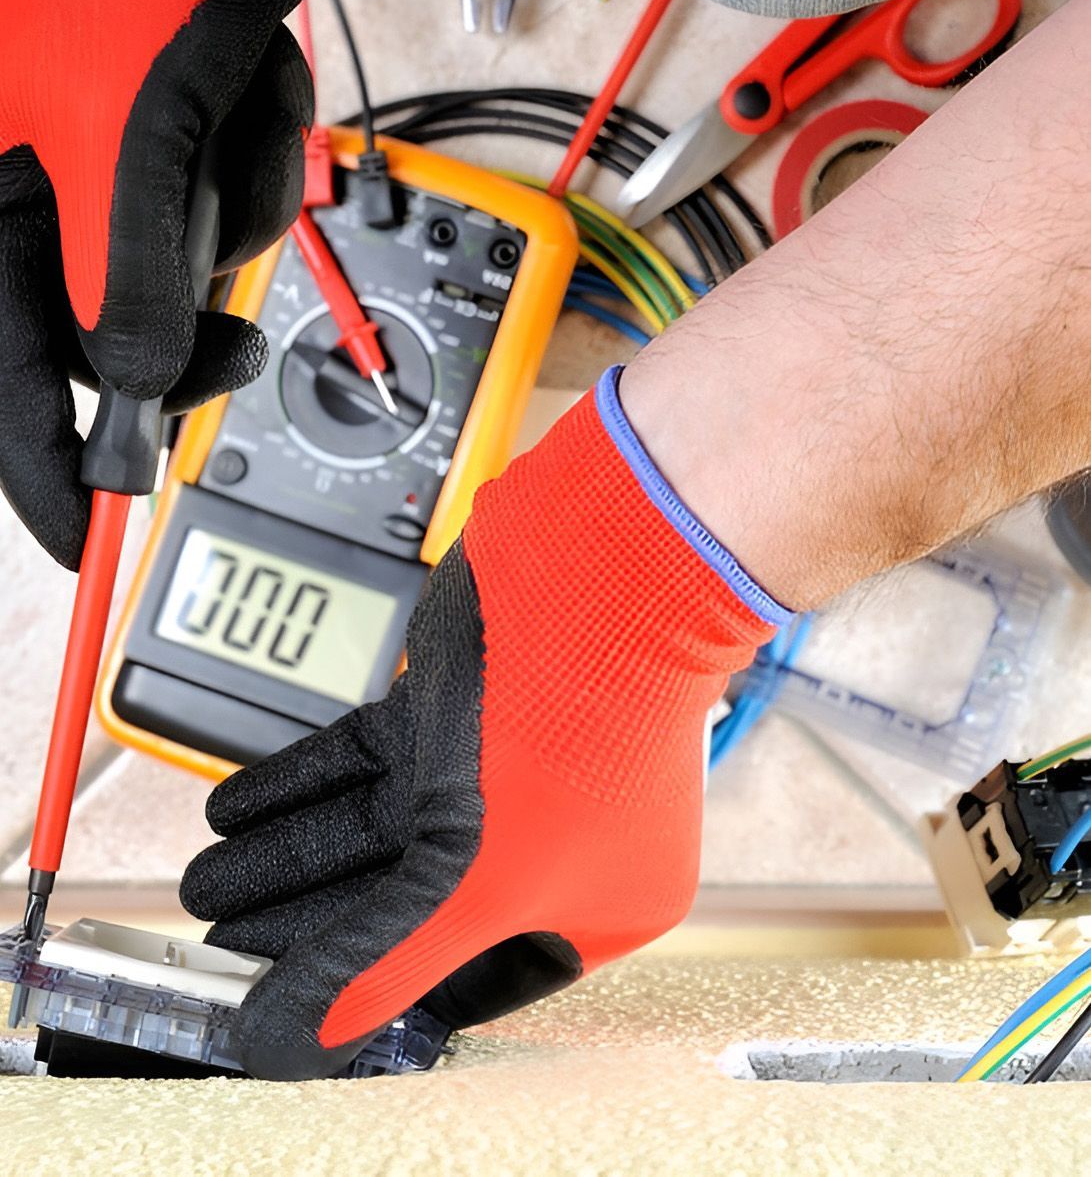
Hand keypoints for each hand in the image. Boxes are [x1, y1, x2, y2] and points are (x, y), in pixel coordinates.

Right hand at [0, 0, 311, 567]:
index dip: (45, 468)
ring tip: (223, 112)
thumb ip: (130, 281)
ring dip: (235, 205)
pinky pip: (239, 207)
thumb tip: (139, 396)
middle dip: (192, 325)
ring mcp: (119, 180)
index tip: (88, 540)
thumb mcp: (128, 139)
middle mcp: (46, 205)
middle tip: (234, 341)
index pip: (10, 378)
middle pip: (121, 340)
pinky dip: (258, 162)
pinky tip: (242, 91)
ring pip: (201, 272)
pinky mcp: (182, 152)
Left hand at [181, 369, 788, 1079]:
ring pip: (375, 832)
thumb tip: (289, 1043)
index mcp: (591, 904)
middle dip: (311, 926)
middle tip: (229, 946)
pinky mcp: (448, 715)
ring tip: (210, 884)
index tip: (306, 1017)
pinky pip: (360, 764)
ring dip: (289, 855)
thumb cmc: (582, 725)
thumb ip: (380, 963)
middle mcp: (545, 841)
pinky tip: (237, 809)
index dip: (385, 1003)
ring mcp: (492, 773)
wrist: (597, 573)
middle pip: (406, 906)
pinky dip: (300, 785)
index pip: (468, 982)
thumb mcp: (476, 879)